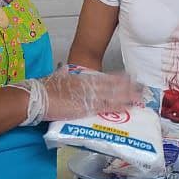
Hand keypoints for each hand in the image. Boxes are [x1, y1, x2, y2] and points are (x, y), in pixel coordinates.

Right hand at [13, 69, 143, 124]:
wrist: (35, 97)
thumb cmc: (44, 89)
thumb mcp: (57, 78)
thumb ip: (64, 75)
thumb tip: (65, 70)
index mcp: (81, 78)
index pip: (104, 77)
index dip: (118, 78)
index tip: (129, 78)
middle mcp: (87, 85)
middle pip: (113, 85)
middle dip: (128, 86)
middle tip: (142, 87)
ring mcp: (88, 96)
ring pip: (113, 94)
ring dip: (127, 95)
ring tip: (140, 96)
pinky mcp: (86, 107)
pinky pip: (105, 107)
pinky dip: (117, 107)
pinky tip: (127, 107)